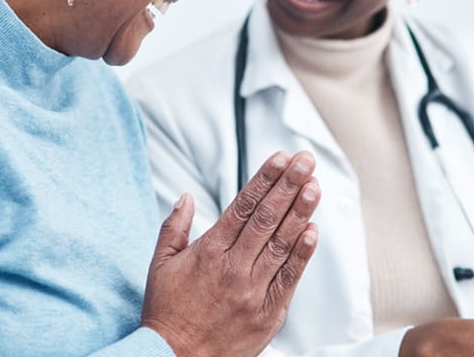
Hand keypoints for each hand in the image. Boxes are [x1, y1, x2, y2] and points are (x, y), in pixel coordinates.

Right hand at [142, 151, 321, 356]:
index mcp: (208, 252)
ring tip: (314, 186)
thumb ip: (174, 228)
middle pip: (266, 219)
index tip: (281, 158)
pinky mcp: (267, 314)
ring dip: (301, 212)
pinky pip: (288, 279)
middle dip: (289, 185)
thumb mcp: (159, 267)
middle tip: (306, 161)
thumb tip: (186, 197)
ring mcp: (252, 291)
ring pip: (281, 244)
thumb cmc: (166, 315)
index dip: (265, 179)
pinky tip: (313, 231)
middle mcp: (232, 268)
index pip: (243, 206)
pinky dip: (302, 254)